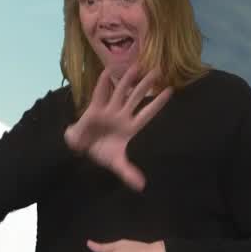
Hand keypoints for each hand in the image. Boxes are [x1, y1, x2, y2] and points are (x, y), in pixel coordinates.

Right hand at [63, 65, 171, 191]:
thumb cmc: (100, 152)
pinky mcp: (94, 109)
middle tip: (158, 69)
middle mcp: (121, 115)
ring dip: (127, 79)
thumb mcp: (116, 163)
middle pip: (136, 97)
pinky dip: (103, 83)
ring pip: (120, 92)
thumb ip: (128, 172)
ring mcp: (108, 110)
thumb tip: (142, 186)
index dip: (158, 103)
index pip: (147, 113)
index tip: (170, 91)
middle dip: (146, 85)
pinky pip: (100, 94)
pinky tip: (107, 71)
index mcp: (130, 127)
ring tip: (137, 66)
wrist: (80, 149)